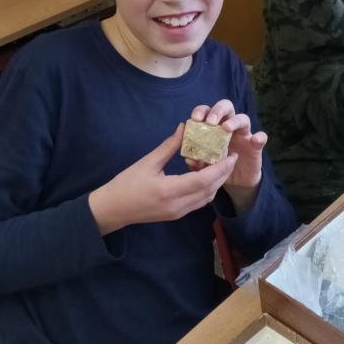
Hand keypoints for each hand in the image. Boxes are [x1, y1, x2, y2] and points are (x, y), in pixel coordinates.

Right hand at [88, 123, 237, 234]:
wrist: (113, 209)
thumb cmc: (126, 184)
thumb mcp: (147, 162)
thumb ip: (168, 146)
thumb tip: (184, 128)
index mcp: (169, 190)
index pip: (203, 180)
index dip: (220, 168)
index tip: (231, 154)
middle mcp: (177, 205)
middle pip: (209, 190)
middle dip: (223, 174)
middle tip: (231, 157)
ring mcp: (177, 213)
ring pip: (206, 198)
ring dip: (217, 182)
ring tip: (220, 164)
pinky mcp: (176, 215)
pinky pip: (198, 203)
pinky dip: (207, 189)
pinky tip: (207, 176)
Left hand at [188, 100, 263, 212]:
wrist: (236, 180)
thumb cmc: (217, 166)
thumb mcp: (205, 164)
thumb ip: (197, 159)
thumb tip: (188, 158)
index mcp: (214, 126)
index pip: (208, 111)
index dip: (200, 112)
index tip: (194, 119)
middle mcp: (230, 126)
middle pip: (226, 107)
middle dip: (217, 111)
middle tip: (210, 122)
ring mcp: (245, 134)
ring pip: (243, 118)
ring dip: (234, 121)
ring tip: (226, 128)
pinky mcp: (256, 146)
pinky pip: (261, 138)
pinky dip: (259, 137)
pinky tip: (256, 140)